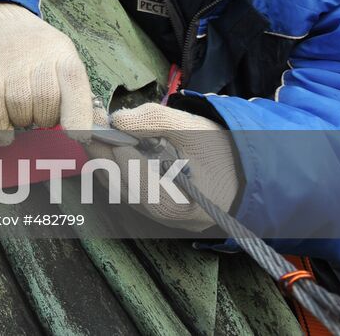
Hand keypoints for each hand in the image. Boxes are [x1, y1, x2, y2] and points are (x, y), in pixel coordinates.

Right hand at [0, 2, 92, 143]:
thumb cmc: (36, 46)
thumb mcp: (62, 57)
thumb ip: (73, 91)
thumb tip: (87, 130)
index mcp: (64, 54)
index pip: (75, 87)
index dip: (77, 115)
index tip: (76, 137)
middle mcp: (40, 56)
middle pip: (46, 102)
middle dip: (45, 119)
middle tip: (40, 116)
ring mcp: (12, 62)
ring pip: (21, 107)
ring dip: (22, 121)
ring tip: (22, 116)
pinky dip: (0, 126)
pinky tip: (4, 134)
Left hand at [87, 103, 237, 231]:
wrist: (249, 169)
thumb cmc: (226, 151)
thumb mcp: (194, 129)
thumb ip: (157, 121)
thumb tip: (117, 120)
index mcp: (186, 207)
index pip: (143, 187)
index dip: (121, 158)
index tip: (105, 131)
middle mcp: (171, 220)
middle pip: (127, 191)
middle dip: (106, 158)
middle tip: (89, 129)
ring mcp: (164, 217)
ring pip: (124, 193)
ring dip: (107, 163)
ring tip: (95, 135)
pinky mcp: (158, 207)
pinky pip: (130, 191)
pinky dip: (117, 169)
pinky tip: (109, 148)